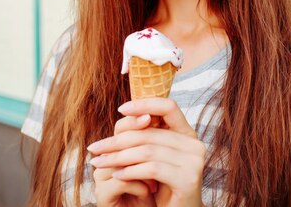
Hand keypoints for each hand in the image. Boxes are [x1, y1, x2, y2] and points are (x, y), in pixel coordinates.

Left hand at [89, 98, 205, 206]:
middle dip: (117, 140)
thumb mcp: (154, 158)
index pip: (168, 106)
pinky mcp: (188, 179)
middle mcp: (194, 144)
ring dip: (118, 157)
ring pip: (148, 150)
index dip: (144, 103)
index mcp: (187, 134)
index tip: (120, 109)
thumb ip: (146, 138)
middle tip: (95, 148)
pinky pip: (152, 168)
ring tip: (100, 163)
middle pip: (150, 132)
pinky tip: (117, 176)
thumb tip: (124, 117)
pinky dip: (131, 172)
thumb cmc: (163, 187)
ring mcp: (194, 161)